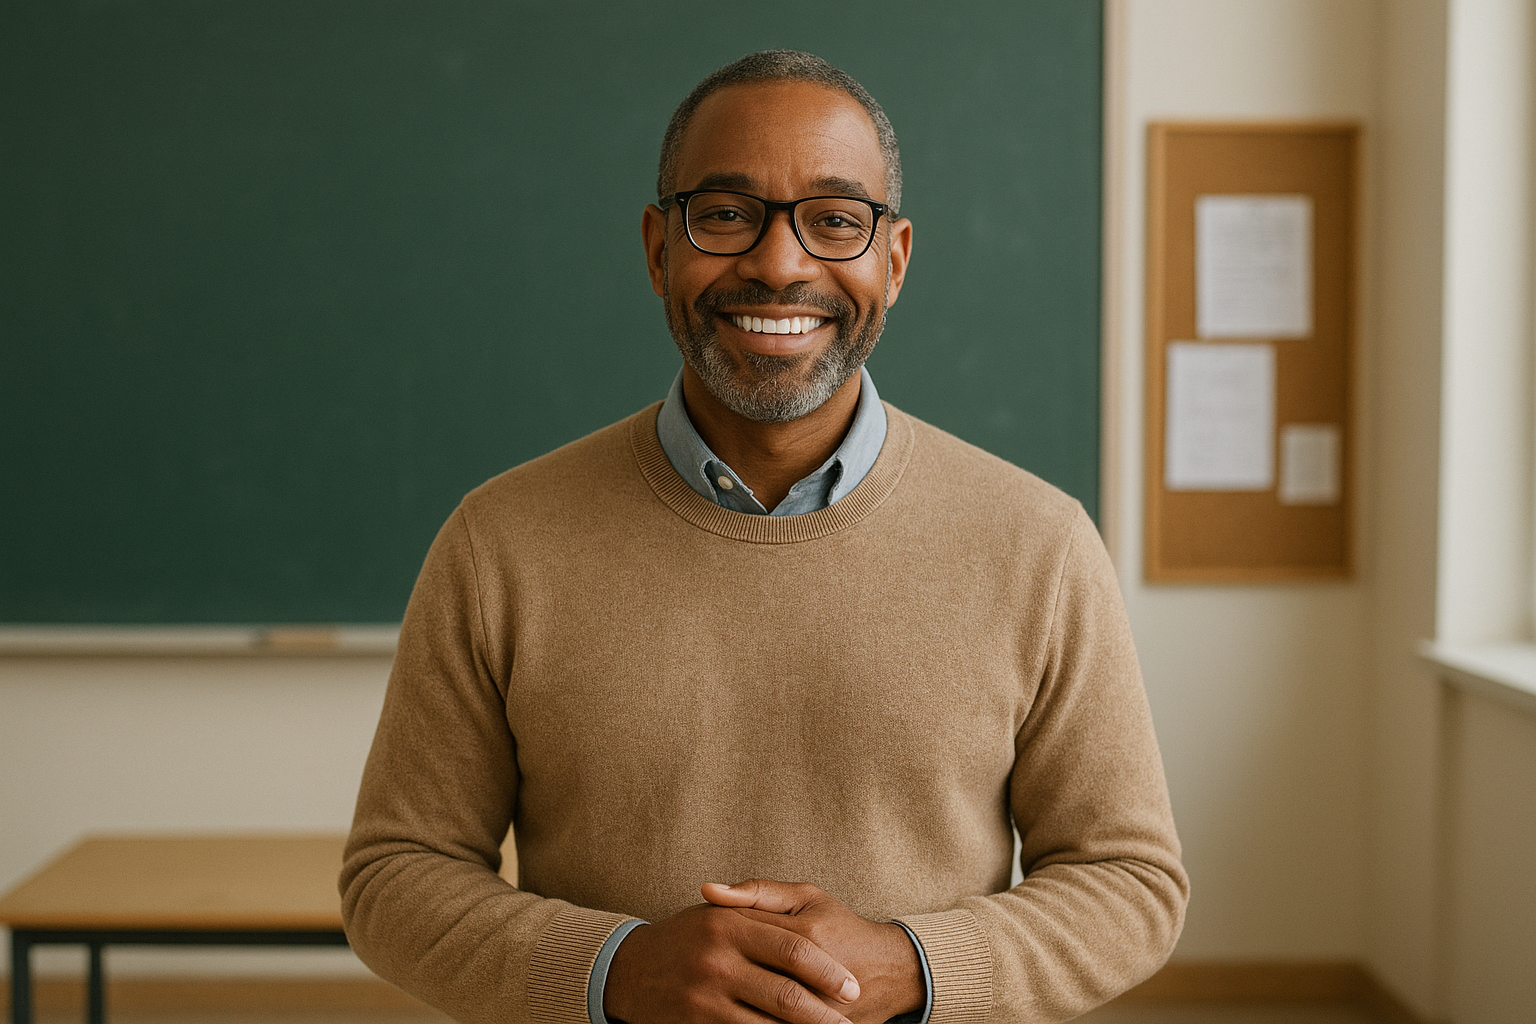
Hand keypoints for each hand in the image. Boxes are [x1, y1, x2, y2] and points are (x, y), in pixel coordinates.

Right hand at [603, 898, 861, 1023]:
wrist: (627, 968)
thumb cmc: (685, 938)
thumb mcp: (716, 913)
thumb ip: (757, 911)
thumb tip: (811, 933)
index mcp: (729, 924)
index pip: (794, 950)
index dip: (828, 971)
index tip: (852, 987)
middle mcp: (717, 960)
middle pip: (787, 994)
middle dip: (825, 1016)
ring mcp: (705, 997)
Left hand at [702, 880, 923, 1023]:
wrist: (889, 970)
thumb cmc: (840, 926)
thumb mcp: (806, 897)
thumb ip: (758, 891)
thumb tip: (707, 890)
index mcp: (808, 935)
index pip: (744, 938)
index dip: (715, 944)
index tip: (691, 949)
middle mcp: (815, 974)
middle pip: (750, 983)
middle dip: (717, 985)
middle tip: (690, 986)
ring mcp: (821, 1008)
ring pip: (763, 1014)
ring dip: (732, 1011)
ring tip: (704, 1005)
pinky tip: (737, 1017)